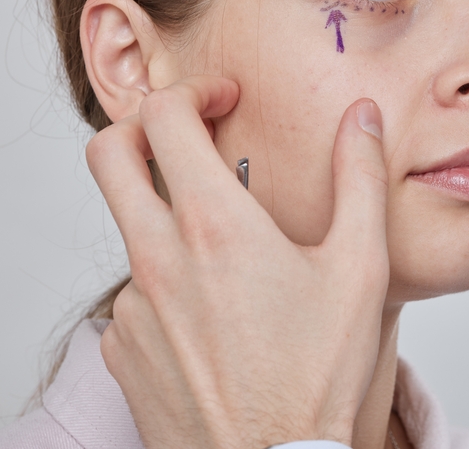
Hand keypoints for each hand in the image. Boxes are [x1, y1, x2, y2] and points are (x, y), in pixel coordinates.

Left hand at [87, 75, 388, 448]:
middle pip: (107, 157)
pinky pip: (135, 294)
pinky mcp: (121, 348)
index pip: (163, 118)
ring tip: (237, 268)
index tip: (222, 102)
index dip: (192, 91)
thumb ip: (359, 179)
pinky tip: (219, 319)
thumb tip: (361, 118)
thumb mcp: (359, 269)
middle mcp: (157, 258)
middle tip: (186, 139)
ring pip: (134, 234)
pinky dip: (168, 286)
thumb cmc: (317, 377)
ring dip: (173, 225)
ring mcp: (131, 306)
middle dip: (142, 129)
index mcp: (214, 226)